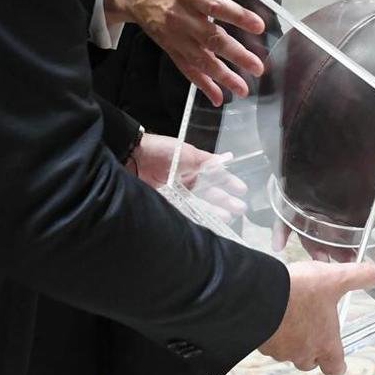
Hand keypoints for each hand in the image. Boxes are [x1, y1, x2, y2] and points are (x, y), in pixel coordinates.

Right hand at [104, 0, 265, 105]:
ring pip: (201, 59)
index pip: (215, 5)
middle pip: (211, 38)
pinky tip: (219, 97)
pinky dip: (203, 85)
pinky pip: (187, 69)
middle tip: (258, 66)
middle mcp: (182, 17)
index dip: (237, 16)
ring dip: (223, 76)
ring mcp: (176, 37)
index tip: (259, 26)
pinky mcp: (171, 49)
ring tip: (244, 88)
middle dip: (235, 54)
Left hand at [128, 135, 249, 219]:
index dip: (229, 182)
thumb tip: (227, 161)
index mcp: (193, 167)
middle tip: (240, 210)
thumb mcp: (187, 152)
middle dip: (225, 201)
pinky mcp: (166, 204)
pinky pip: (183, 213)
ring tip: (227, 218)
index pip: (215, 176)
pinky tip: (206, 223)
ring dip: (214, 211)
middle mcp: (187, 182)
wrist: (132, 158)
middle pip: (210, 193)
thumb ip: (207, 160)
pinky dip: (195, 218)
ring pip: (199, 205)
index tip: (242, 190)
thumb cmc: (162, 151)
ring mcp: (177, 194)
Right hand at [259, 259, 374, 374]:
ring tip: (291, 315)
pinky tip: (273, 313)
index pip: (335, 369)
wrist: (259, 294)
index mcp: (325, 344)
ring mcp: (280, 351)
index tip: (337, 361)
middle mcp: (303, 353)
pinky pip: (269, 343)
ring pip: (288, 353)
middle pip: (310, 362)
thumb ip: (359, 277)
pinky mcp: (261, 344)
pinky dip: (273, 333)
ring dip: (291, 339)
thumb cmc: (301, 291)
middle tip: (313, 328)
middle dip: (312, 349)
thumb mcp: (335, 278)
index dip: (337, 365)